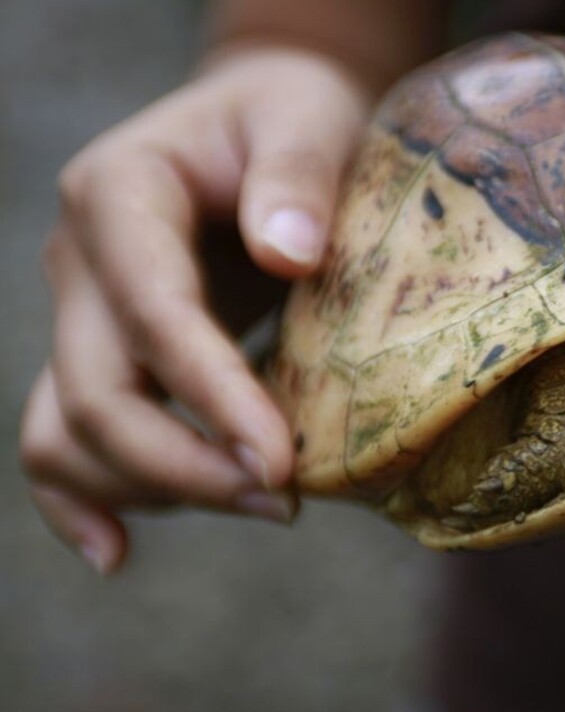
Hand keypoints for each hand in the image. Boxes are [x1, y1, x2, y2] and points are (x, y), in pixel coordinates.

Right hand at [19, 46, 371, 573]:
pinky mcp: (106, 353)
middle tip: (288, 503)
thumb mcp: (309, 119)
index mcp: (119, 193)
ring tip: (271, 508)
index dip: (211, 397)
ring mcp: (84, 312)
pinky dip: (83, 500)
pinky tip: (117, 554)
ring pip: (72, 432)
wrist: (267, 120)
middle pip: (95, 394)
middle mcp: (82, 261)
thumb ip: (298, 176)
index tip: (281, 460)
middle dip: (186, 466)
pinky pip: (65, 437)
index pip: (153, 315)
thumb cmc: (295, 116)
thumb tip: (288, 254)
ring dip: (158, 490)